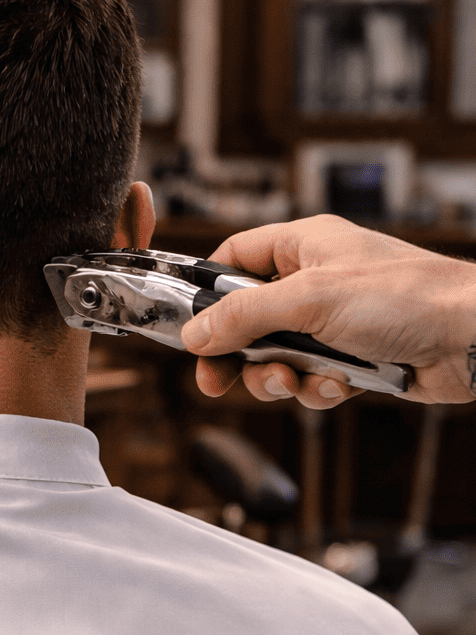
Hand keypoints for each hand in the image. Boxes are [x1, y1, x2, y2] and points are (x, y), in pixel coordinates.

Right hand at [180, 214, 475, 407]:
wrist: (471, 337)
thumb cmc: (409, 296)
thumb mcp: (310, 299)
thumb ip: (244, 315)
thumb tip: (194, 332)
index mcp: (304, 246)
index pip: (234, 259)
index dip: (207, 293)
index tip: (187, 326)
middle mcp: (315, 282)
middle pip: (247, 321)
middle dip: (238, 354)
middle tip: (217, 380)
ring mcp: (333, 323)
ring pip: (276, 358)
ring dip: (280, 378)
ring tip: (296, 380)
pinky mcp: (352, 359)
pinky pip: (311, 380)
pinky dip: (318, 389)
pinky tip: (341, 385)